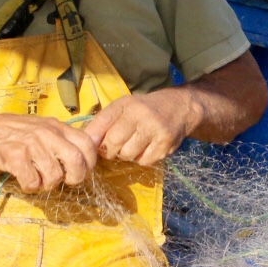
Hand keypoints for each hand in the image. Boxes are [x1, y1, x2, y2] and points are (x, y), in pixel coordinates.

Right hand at [0, 111, 98, 192]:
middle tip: (64, 181)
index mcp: (57, 126)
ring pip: (54, 176)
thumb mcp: (43, 127)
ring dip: (47, 184)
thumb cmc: (14, 132)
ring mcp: (31, 144)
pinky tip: (24, 180)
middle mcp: (47, 133)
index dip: (89, 163)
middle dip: (75, 178)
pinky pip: (32, 182)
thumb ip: (63, 137)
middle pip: (76, 161)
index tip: (80, 171)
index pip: (87, 144)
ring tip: (38, 178)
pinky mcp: (15, 156)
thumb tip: (88, 151)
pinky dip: (30, 187)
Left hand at [82, 90, 197, 167]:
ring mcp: (155, 131)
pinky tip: (145, 148)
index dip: (93, 138)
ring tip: (131, 145)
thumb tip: (86, 142)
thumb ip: (104, 121)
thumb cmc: (145, 109)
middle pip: (113, 143)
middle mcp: (141, 115)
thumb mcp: (124, 107)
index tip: (93, 144)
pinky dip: (141, 159)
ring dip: (125, 155)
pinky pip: (143, 162)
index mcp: (127, 104)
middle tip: (113, 147)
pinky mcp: (165, 145)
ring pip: (127, 155)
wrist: (181, 107)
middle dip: (109, 150)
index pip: (102, 122)